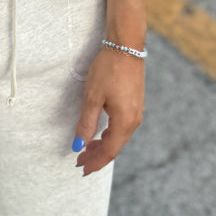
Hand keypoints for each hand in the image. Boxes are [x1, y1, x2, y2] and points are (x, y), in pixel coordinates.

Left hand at [74, 47, 143, 174]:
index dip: (95, 161)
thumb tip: (78, 146)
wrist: (126, 46)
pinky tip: (100, 134)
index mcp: (125, 121)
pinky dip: (110, 134)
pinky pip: (122, 127)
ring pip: (119, 137)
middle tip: (81, 162)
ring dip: (103, 145)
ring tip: (87, 150)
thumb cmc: (108, 69)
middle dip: (98, 156)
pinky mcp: (135, 103)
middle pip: (115, 146)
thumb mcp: (93, 97)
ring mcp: (137, 111)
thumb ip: (86, 123)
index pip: (109, 150)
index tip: (82, 168)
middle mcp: (134, 119)